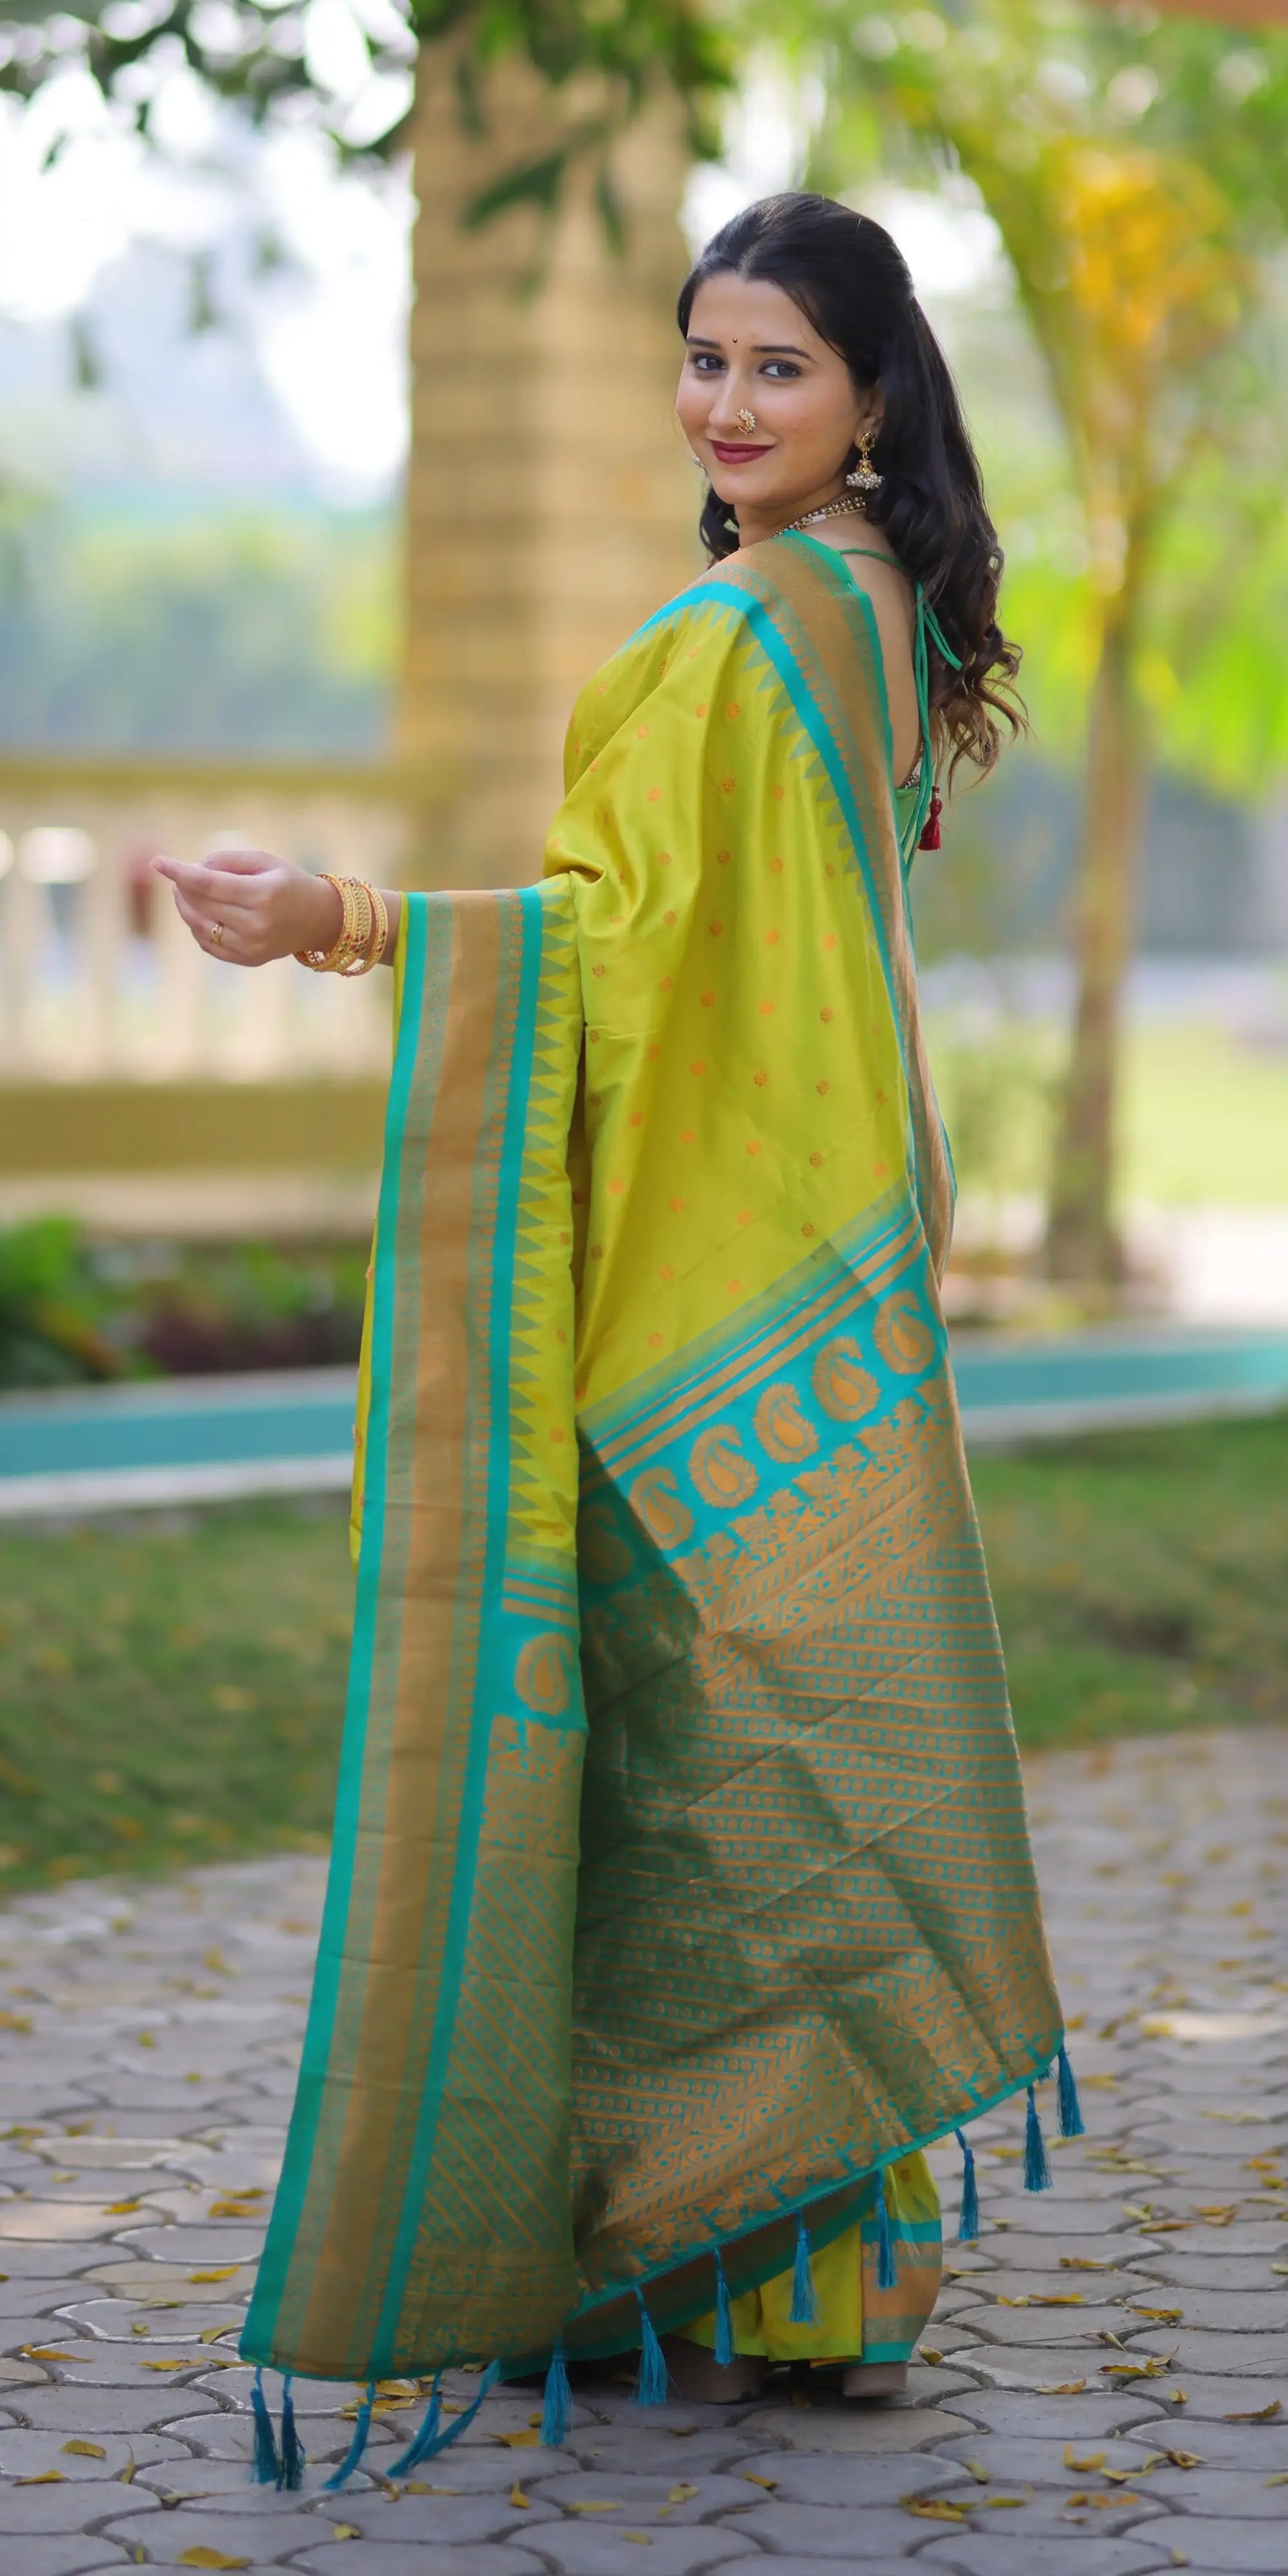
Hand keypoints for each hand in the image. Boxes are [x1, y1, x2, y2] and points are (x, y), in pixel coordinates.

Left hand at [151, 848, 341, 966]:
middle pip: (201, 905)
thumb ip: (227, 860)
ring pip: (200, 927)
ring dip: (185, 907)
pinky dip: (197, 927)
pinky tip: (199, 913)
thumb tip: (192, 870)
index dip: (179, 872)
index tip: (158, 862)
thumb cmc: (288, 882)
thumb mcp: (264, 860)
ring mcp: (252, 946)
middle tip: (179, 875)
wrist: (319, 918)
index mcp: (263, 895)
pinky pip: (208, 944)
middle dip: (182, 887)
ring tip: (184, 892)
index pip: (208, 884)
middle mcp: (257, 924)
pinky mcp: (248, 959)